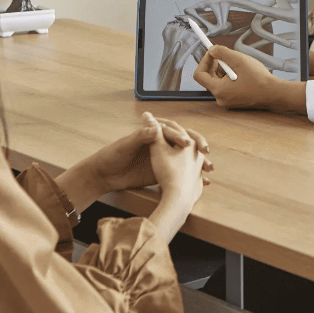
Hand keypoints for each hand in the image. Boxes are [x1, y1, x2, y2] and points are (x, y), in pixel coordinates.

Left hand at [89, 113, 212, 192]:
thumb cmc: (112, 155)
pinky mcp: (160, 172)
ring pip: (185, 158)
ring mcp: (162, 158)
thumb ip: (141, 136)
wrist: (104, 175)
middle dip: (197, 146)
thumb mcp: (126, 145)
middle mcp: (160, 144)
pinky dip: (192, 177)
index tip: (187, 144)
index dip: (181, 136)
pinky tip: (203, 183)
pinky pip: (180, 174)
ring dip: (198, 163)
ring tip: (209, 169)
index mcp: (152, 134)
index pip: (172, 131)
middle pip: (184, 142)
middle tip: (206, 153)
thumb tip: (156, 129)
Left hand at [193, 45, 305, 113]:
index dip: (204, 61)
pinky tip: (242, 72)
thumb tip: (211, 50)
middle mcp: (220, 98)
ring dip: (224, 69)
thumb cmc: (259, 79)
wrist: (274, 94)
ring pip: (218, 81)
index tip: (212, 52)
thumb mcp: (239, 60)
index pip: (199, 75)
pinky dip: (230, 76)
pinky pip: (226, 86)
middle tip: (225, 55)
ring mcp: (227, 101)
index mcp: (218, 90)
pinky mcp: (234, 100)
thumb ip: (222, 52)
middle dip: (215, 64)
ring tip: (238, 64)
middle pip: (209, 77)